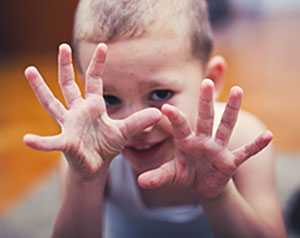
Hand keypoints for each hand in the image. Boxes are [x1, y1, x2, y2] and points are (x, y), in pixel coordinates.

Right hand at [24, 43, 160, 179]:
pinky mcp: (66, 143)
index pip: (95, 80)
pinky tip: (28, 140)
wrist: (95, 166)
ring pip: (52, 104)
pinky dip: (41, 142)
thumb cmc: (107, 146)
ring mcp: (69, 125)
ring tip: (29, 70)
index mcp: (94, 106)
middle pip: (69, 85)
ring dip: (41, 88)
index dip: (98, 64)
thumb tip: (157, 113)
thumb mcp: (124, 132)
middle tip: (62, 46)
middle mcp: (78, 112)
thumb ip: (138, 122)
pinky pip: (52, 142)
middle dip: (65, 66)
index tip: (103, 46)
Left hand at [138, 79, 271, 199]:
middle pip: (205, 118)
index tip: (164, 107)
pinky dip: (256, 145)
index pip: (180, 127)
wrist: (202, 185)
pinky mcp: (230, 161)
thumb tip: (140, 182)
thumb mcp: (172, 175)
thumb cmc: (186, 174)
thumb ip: (158, 176)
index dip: (174, 118)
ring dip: (232, 110)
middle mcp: (203, 140)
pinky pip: (245, 152)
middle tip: (205, 82)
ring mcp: (218, 149)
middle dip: (205, 101)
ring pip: (225, 126)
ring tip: (238, 90)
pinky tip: (268, 135)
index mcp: (186, 141)